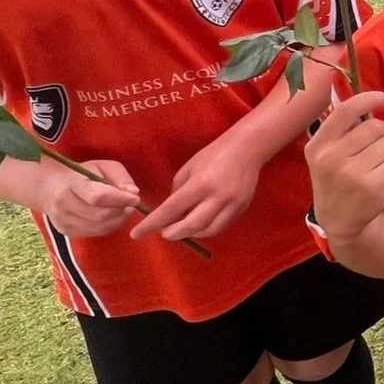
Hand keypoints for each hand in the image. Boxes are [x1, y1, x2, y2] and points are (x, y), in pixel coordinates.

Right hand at [37, 159, 139, 237]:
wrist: (51, 187)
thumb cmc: (82, 174)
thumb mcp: (102, 166)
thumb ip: (120, 177)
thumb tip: (133, 193)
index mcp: (71, 184)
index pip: (98, 196)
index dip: (120, 199)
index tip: (136, 198)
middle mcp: (63, 204)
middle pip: (101, 214)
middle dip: (121, 210)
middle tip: (131, 204)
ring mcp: (63, 220)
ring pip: (100, 226)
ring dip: (119, 219)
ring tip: (124, 209)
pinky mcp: (66, 231)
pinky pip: (96, 233)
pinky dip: (110, 226)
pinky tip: (113, 216)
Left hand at [132, 130, 263, 240]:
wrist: (247, 149)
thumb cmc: (212, 155)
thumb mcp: (188, 169)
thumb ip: (178, 192)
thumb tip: (170, 213)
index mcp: (199, 184)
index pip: (171, 209)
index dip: (152, 224)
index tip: (136, 234)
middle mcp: (216, 198)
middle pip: (191, 226)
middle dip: (173, 233)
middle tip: (163, 232)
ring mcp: (231, 205)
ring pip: (207, 231)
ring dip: (190, 233)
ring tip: (181, 227)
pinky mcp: (241, 209)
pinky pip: (220, 226)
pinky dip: (205, 229)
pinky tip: (198, 223)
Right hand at [304, 90, 383, 239]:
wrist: (339, 221)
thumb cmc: (336, 180)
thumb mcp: (325, 154)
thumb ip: (343, 130)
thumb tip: (376, 100)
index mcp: (318, 145)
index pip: (347, 110)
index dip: (372, 98)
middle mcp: (331, 158)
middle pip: (375, 127)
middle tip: (382, 143)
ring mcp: (352, 174)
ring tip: (376, 164)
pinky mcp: (372, 187)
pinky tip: (381, 178)